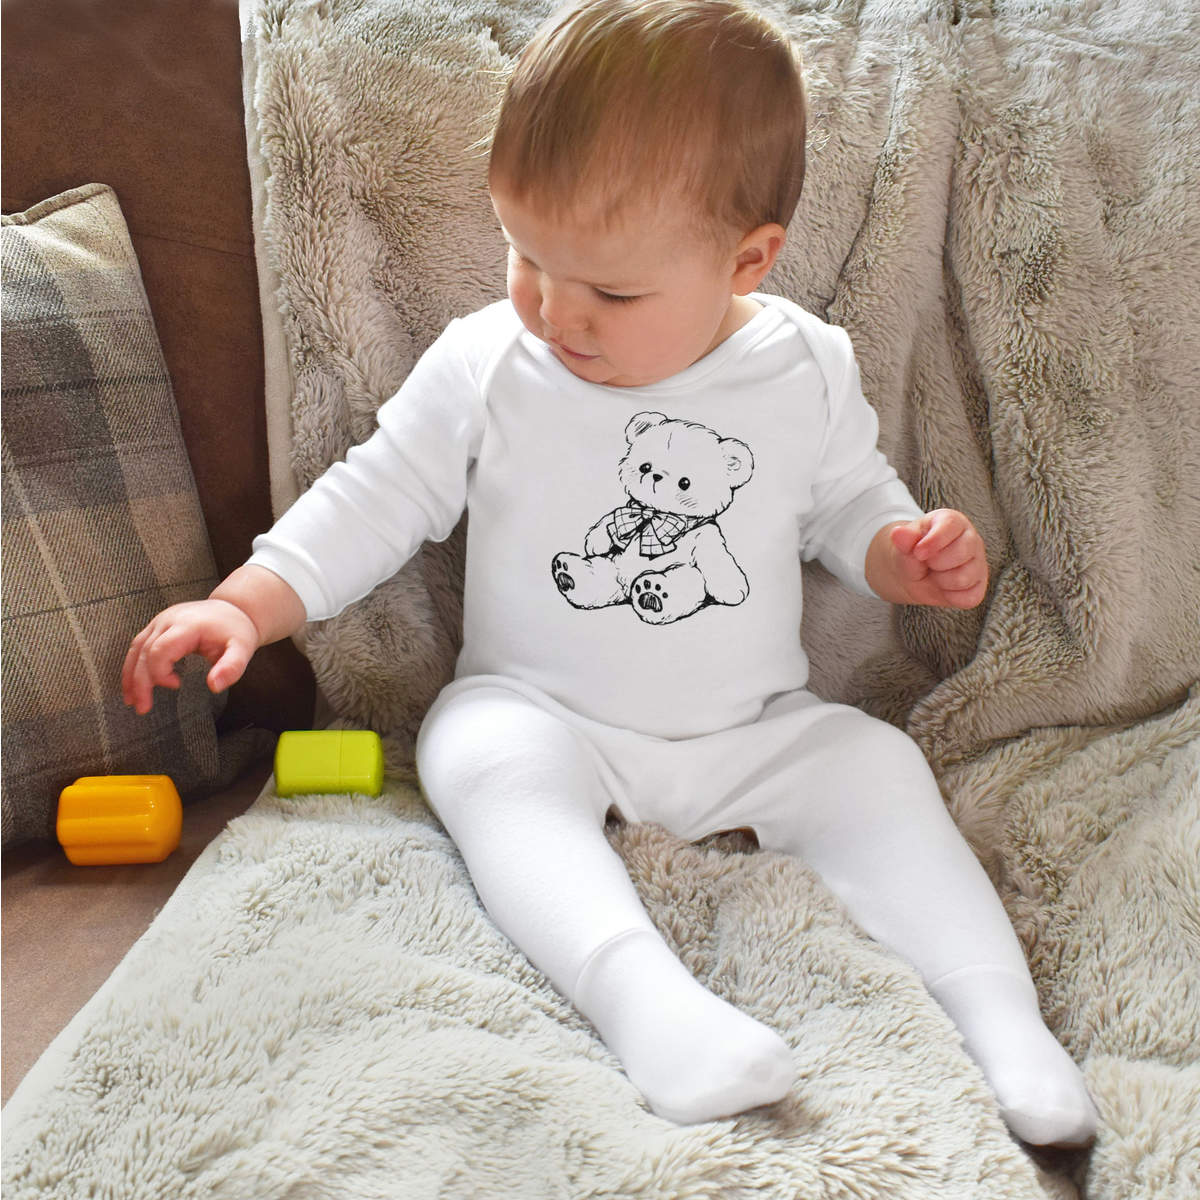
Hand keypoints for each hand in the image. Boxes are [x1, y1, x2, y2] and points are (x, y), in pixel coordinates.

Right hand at [122, 598, 260, 714]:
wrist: (234, 609)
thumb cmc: (236, 631)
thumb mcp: (242, 650)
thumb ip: (231, 668)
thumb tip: (214, 687)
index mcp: (188, 625)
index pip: (160, 650)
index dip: (160, 672)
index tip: (176, 685)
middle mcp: (169, 620)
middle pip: (144, 652)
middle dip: (140, 682)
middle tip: (142, 708)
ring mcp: (161, 620)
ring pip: (136, 648)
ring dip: (130, 676)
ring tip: (131, 701)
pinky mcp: (158, 625)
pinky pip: (138, 645)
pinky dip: (133, 666)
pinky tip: (134, 684)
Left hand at [871, 509, 988, 608]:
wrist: (913, 576)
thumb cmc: (913, 555)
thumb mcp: (904, 545)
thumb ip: (904, 540)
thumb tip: (898, 533)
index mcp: (953, 522)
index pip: (951, 525)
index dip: (933, 541)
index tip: (918, 552)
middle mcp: (971, 539)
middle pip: (960, 552)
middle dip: (935, 563)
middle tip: (928, 563)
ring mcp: (978, 563)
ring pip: (963, 578)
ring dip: (941, 581)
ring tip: (935, 574)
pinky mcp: (979, 585)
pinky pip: (969, 597)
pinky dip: (950, 596)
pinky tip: (944, 587)